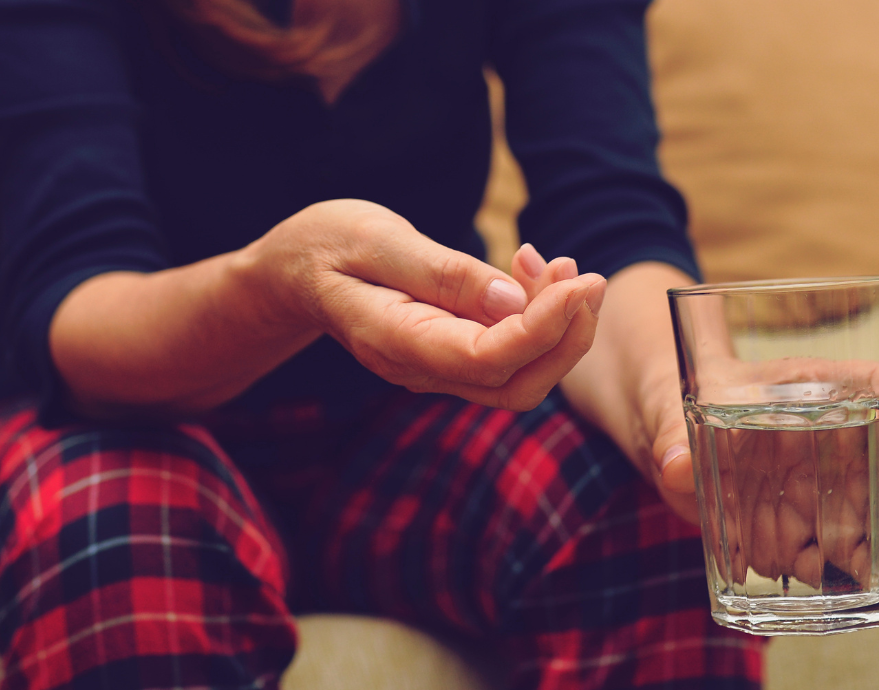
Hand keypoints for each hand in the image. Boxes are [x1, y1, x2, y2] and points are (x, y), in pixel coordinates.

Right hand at [246, 200, 606, 410]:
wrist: (294, 275)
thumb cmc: (325, 246)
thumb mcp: (376, 239)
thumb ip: (442, 274)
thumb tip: (513, 303)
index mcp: (398, 341)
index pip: (491, 358)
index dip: (546, 326)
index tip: (580, 280)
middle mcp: (421, 370)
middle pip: (517, 383)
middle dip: (567, 335)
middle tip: (584, 274)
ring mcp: (436, 370)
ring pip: (519, 376)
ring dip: (557, 328)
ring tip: (564, 267)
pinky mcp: (450, 356)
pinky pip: (504, 355)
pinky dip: (536, 320)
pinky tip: (536, 274)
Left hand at [653, 363, 878, 578]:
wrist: (666, 446)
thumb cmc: (677, 409)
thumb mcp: (667, 411)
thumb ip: (669, 432)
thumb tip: (673, 464)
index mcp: (807, 389)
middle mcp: (831, 435)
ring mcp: (825, 482)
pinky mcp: (809, 523)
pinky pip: (848, 544)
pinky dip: (863, 564)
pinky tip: (867, 582)